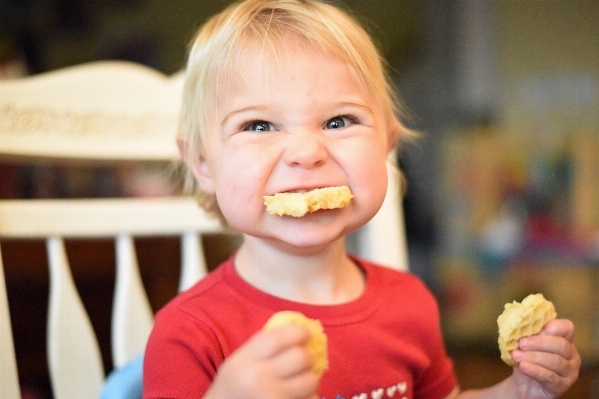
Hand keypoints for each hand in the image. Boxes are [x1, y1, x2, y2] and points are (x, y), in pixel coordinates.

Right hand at [204, 324, 318, 398]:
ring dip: (310, 378)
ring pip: (310, 381)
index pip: (277, 339)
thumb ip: (264, 344)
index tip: (306, 333)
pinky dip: (309, 396)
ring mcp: (271, 397)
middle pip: (299, 358)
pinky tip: (298, 395)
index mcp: (246, 359)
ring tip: (301, 379)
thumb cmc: (235, 383)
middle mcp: (258, 378)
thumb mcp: (241, 359)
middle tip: (305, 359)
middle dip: (308, 356)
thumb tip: (299, 330)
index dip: (297, 332)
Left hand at [510, 319, 580, 398]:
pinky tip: (523, 366)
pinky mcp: (563, 386)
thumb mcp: (526, 345)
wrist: (524, 386)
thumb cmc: (527, 360)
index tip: (531, 327)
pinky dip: (535, 370)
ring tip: (516, 356)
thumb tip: (520, 325)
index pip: (566, 327)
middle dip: (539, 342)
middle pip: (561, 344)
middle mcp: (571, 355)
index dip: (551, 326)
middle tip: (521, 343)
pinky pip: (550, 377)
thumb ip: (528, 335)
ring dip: (533, 357)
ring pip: (556, 361)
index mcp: (564, 340)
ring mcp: (570, 372)